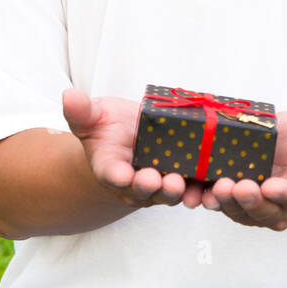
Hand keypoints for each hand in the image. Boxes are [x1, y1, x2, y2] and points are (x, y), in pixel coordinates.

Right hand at [61, 88, 202, 210]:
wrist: (129, 140)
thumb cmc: (107, 129)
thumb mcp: (93, 117)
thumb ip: (82, 111)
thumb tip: (68, 94)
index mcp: (110, 169)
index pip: (111, 174)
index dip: (117, 176)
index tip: (121, 175)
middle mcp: (134, 183)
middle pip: (143, 189)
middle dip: (152, 187)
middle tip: (160, 181)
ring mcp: (160, 185)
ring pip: (170, 193)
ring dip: (180, 192)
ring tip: (187, 187)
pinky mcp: (184, 181)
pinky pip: (195, 189)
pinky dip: (204, 190)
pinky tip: (217, 186)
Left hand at [200, 109, 286, 230]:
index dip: (284, 194)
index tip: (272, 187)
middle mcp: (279, 205)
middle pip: (264, 210)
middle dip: (249, 201)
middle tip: (237, 186)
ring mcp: (253, 205)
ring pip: (238, 210)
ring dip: (225, 203)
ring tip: (214, 189)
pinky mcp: (231, 199)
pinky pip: (217, 203)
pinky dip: (204, 199)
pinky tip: (194, 191)